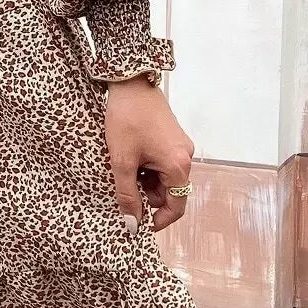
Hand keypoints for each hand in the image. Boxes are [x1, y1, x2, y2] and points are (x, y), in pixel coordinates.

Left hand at [102, 76, 194, 234]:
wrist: (130, 83)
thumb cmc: (126, 119)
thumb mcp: (121, 161)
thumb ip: (127, 195)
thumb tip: (131, 224)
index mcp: (178, 165)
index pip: (177, 207)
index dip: (158, 221)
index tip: (139, 225)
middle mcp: (185, 157)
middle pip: (170, 192)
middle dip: (148, 197)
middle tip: (124, 191)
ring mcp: (181, 147)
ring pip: (164, 178)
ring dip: (145, 181)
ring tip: (124, 169)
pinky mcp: (173, 139)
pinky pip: (163, 164)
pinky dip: (147, 168)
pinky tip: (130, 158)